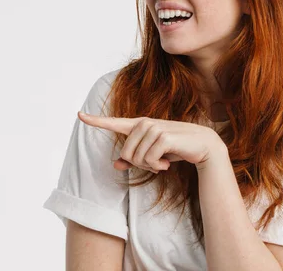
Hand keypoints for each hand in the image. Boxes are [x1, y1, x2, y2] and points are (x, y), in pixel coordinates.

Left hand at [78, 112, 225, 172]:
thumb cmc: (176, 149)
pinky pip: (149, 160)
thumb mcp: (153, 155)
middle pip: (126, 154)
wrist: (203, 147)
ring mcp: (153, 128)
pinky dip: (157, 167)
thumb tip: (115, 166)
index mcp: (139, 125)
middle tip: (156, 164)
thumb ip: (134, 159)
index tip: (79, 115)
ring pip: (136, 158)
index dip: (95, 120)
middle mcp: (143, 123)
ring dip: (150, 167)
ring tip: (163, 162)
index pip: (113, 122)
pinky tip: (168, 163)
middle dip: (140, 165)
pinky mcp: (162, 136)